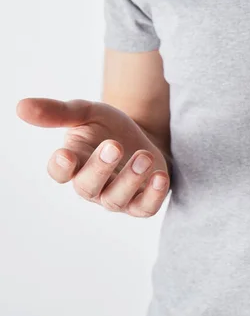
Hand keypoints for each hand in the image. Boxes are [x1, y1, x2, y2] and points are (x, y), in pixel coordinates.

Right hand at [17, 98, 169, 216]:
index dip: (60, 167)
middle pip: (88, 187)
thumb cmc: (108, 127)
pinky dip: (154, 196)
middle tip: (114, 145)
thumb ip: (59, 112)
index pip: (60, 172)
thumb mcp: (87, 112)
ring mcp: (116, 197)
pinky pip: (145, 208)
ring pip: (116, 200)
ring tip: (145, 156)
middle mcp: (92, 184)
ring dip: (130, 179)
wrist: (143, 136)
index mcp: (74, 162)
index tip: (65, 154)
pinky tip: (161, 177)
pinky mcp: (141, 202)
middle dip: (100, 168)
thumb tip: (21, 106)